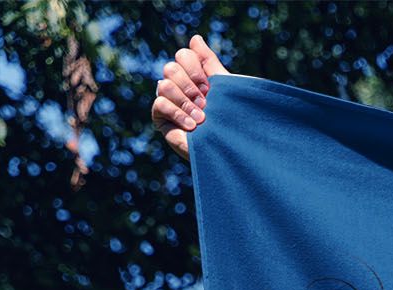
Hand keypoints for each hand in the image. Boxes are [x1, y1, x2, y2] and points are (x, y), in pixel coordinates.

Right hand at [152, 33, 228, 158]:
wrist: (232, 150)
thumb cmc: (232, 120)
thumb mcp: (224, 87)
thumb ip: (210, 63)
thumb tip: (195, 38)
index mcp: (193, 76)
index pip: (184, 55)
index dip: (195, 68)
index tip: (210, 87)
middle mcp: (179, 86)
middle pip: (172, 67)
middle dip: (190, 85)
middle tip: (206, 103)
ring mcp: (169, 101)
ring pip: (164, 84)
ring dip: (185, 101)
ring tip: (202, 118)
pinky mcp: (161, 119)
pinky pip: (160, 103)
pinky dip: (177, 113)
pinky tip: (192, 126)